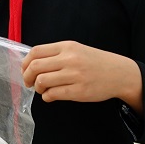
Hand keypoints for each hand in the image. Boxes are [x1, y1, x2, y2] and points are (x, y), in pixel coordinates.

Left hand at [21, 41, 141, 113]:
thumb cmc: (95, 62)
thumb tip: (32, 64)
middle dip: (27, 77)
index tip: (25, 70)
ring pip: (42, 81)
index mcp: (67, 47)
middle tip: (29, 82)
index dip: (25, 63)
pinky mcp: (79, 91)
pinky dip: (47, 97)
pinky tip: (50, 95)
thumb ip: (56, 54)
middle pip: (35, 67)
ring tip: (42, 89)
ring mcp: (74, 75)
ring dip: (38, 87)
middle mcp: (69, 59)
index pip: (36, 52)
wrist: (119, 73)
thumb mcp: (76, 49)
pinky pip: (53, 94)